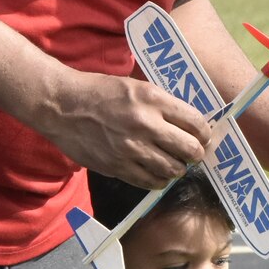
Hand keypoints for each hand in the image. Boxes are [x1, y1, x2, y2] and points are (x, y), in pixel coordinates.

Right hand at [35, 70, 209, 188]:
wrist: (63, 106)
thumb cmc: (100, 92)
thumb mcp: (136, 87)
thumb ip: (162, 105)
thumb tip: (190, 123)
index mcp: (153, 99)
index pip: (196, 123)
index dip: (205, 133)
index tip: (204, 136)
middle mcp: (145, 125)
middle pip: (190, 150)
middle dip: (196, 153)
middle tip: (193, 152)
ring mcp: (131, 149)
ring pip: (173, 170)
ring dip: (178, 168)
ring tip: (174, 162)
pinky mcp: (117, 167)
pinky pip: (150, 182)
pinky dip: (159, 180)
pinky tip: (156, 172)